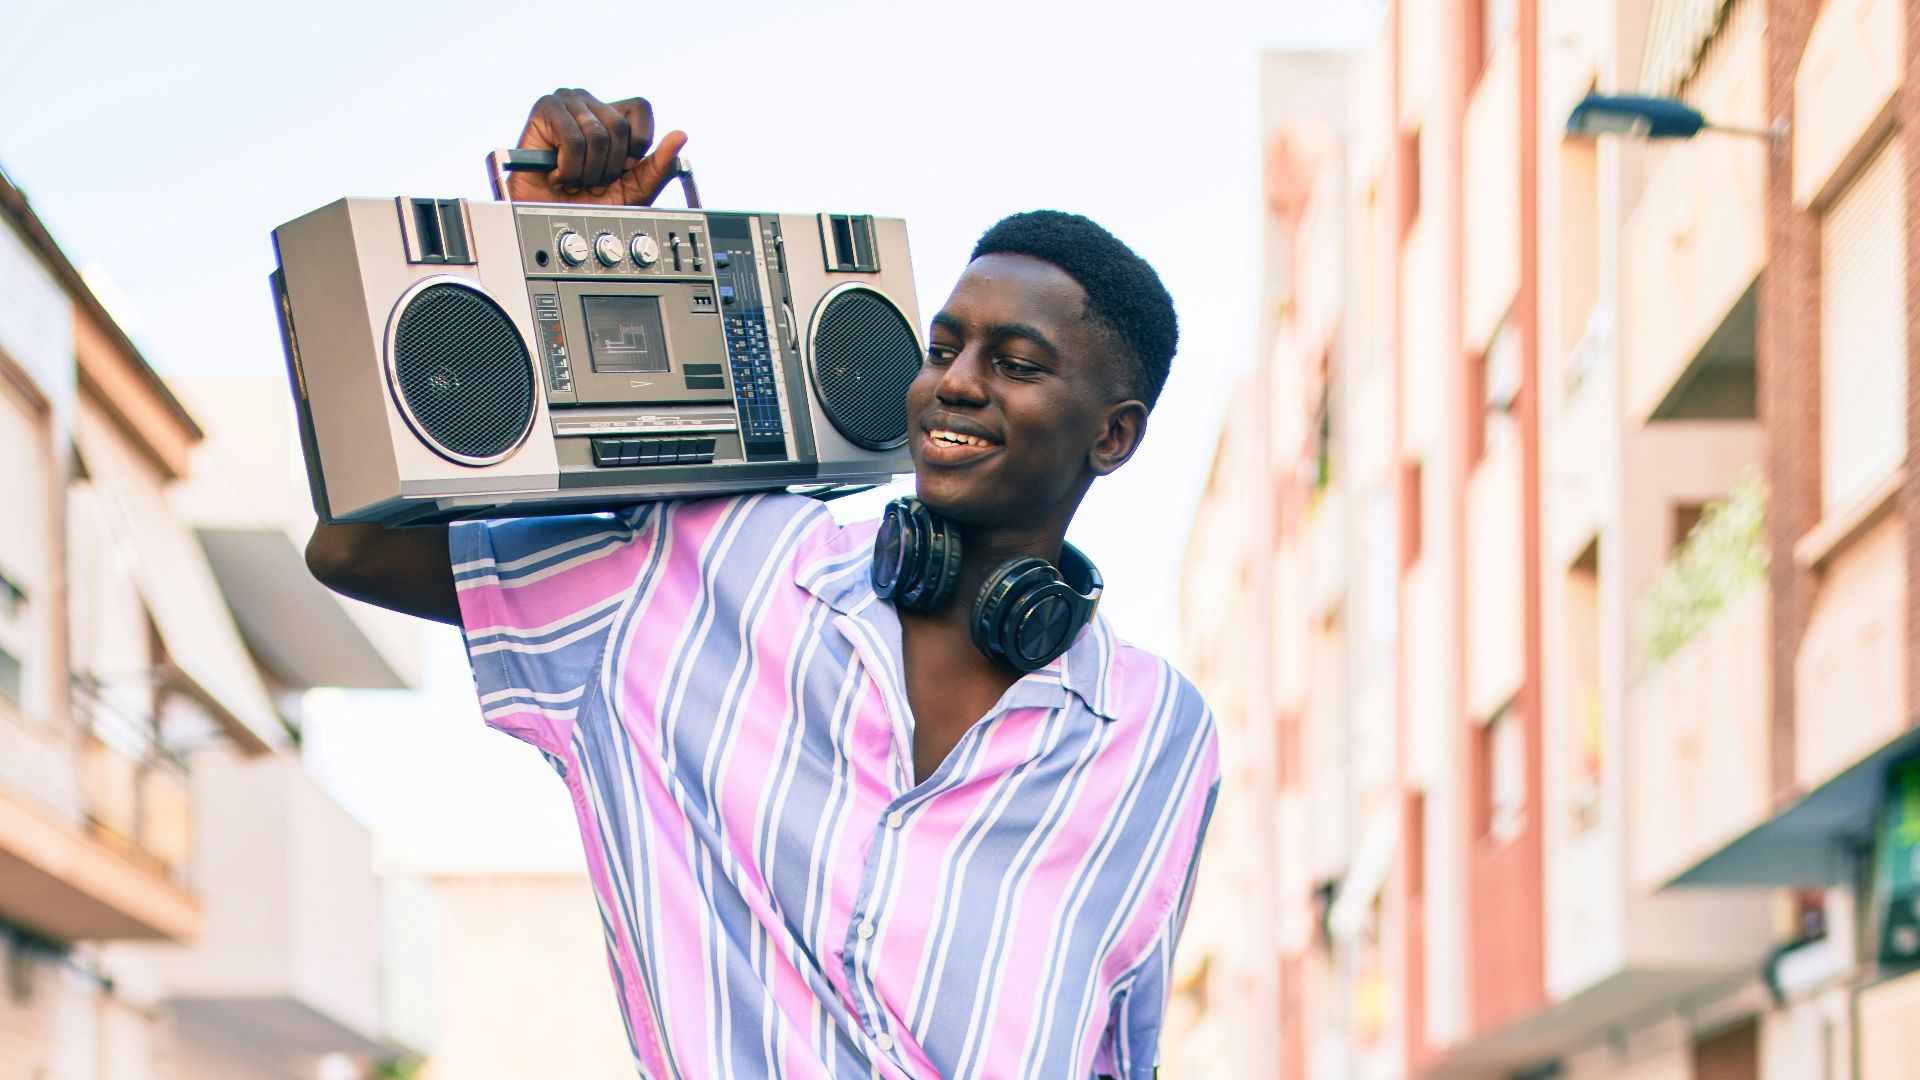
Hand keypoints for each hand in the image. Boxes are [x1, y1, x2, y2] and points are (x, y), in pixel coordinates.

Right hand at [507, 89, 688, 205]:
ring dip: (587, 171)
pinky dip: (569, 168)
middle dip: (610, 166)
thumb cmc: (588, 203)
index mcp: (613, 114)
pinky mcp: (545, 109)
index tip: (620, 167)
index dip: (636, 143)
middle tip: (591, 179)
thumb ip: (660, 166)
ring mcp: (567, 102)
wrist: (548, 218)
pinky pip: (573, 140)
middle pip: (620, 127)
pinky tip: (558, 174)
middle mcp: (591, 103)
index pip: (641, 108)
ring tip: (574, 178)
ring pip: (597, 135)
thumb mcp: (634, 190)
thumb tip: (681, 135)